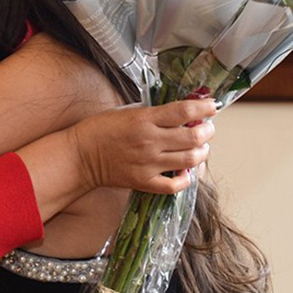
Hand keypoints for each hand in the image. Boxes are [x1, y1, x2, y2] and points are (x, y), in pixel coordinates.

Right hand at [71, 99, 216, 194]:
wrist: (81, 155)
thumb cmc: (101, 129)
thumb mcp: (128, 110)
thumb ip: (155, 111)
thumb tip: (183, 111)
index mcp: (144, 119)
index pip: (185, 112)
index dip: (204, 108)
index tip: (211, 106)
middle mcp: (149, 142)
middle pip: (193, 137)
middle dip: (207, 131)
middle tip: (207, 128)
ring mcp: (148, 164)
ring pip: (190, 160)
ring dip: (202, 153)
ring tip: (200, 148)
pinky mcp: (144, 182)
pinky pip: (174, 186)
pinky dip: (185, 179)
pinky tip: (184, 171)